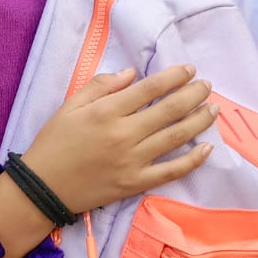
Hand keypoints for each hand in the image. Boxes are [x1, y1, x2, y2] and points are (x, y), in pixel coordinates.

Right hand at [21, 65, 215, 215]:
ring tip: (213, 110)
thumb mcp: (70, 106)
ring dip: (198, 121)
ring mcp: (133, 161)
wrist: (44, 187)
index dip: (173, 77)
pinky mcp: (136, 183)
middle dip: (193, 94)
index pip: (149, 89)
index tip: (189, 69)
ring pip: (175, 137)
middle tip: (207, 86)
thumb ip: (100, 87)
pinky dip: (191, 161)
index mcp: (106, 112)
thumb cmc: (54, 142)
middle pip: (169, 110)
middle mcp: (124, 134)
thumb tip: (131, 74)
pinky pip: (170, 171)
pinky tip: (207, 149)